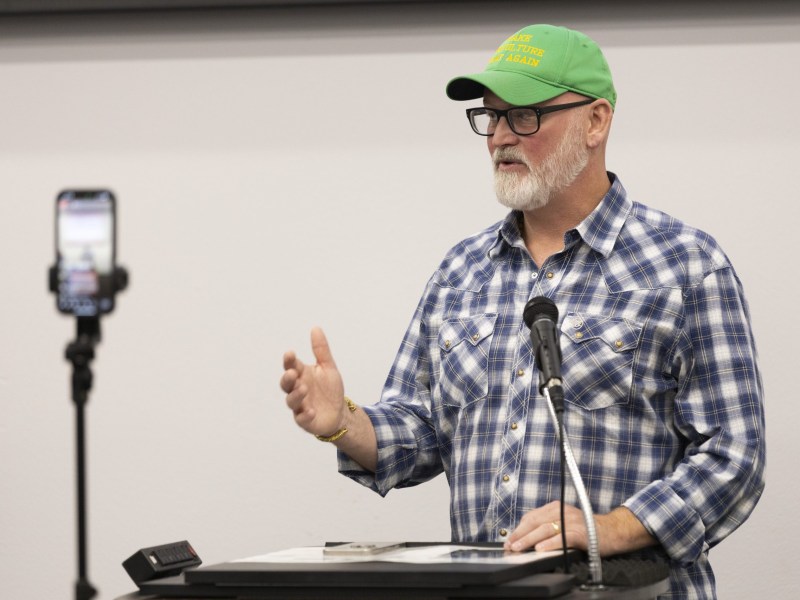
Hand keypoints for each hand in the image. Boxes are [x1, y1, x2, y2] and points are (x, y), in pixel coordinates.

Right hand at [280, 327, 345, 436]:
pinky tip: (311, 410)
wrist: (339, 413)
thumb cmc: (330, 390)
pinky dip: (305, 414)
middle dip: (287, 378)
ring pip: (292, 401)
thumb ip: (321, 350)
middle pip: (286, 384)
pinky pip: (302, 418)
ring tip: (303, 388)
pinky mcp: (305, 420)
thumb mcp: (328, 367)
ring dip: (296, 395)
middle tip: (292, 372)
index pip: (291, 365)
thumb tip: (315, 328)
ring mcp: (300, 405)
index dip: (289, 360)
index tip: (290, 353)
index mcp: (301, 375)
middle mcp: (297, 389)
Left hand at [504, 501, 654, 555]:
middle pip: (536, 522)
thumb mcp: (564, 522)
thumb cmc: (586, 529)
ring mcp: (571, 521)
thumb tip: (526, 537)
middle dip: (520, 535)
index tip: (510, 539)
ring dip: (529, 539)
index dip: (519, 529)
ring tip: (519, 548)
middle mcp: (562, 511)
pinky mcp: (580, 532)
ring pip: (545, 529)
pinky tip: (541, 549)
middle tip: (510, 545)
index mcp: (556, 507)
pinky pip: (562, 537)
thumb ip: (548, 526)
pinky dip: (550, 543)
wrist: (612, 531)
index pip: (531, 517)